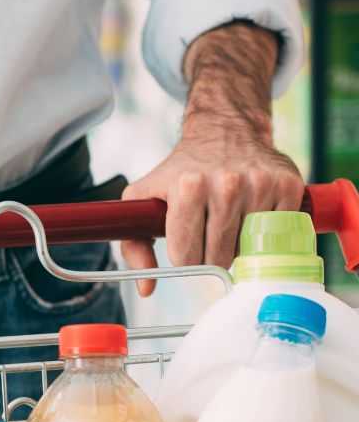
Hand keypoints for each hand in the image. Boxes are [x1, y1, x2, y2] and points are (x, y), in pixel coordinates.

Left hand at [121, 137, 302, 296]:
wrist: (223, 131)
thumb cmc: (179, 171)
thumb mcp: (142, 199)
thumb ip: (134, 245)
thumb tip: (147, 289)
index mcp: (188, 187)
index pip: (186, 256)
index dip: (184, 257)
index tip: (185, 245)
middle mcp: (226, 185)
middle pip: (218, 257)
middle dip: (210, 256)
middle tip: (208, 237)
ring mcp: (260, 184)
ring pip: (248, 250)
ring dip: (238, 245)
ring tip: (229, 224)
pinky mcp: (287, 185)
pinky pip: (277, 232)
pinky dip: (265, 232)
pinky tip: (252, 214)